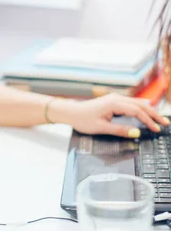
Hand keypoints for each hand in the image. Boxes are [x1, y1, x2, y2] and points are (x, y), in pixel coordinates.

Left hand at [51, 93, 169, 136]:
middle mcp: (116, 98)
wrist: (70, 112)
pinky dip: (141, 108)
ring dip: (149, 110)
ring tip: (159, 118)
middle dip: (154, 114)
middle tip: (165, 123)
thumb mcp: (101, 128)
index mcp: (114, 103)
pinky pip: (131, 103)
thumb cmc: (83, 119)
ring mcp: (115, 98)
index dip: (148, 120)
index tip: (156, 129)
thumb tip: (136, 132)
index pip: (137, 111)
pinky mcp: (113, 101)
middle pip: (140, 105)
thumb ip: (120, 130)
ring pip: (137, 103)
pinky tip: (146, 110)